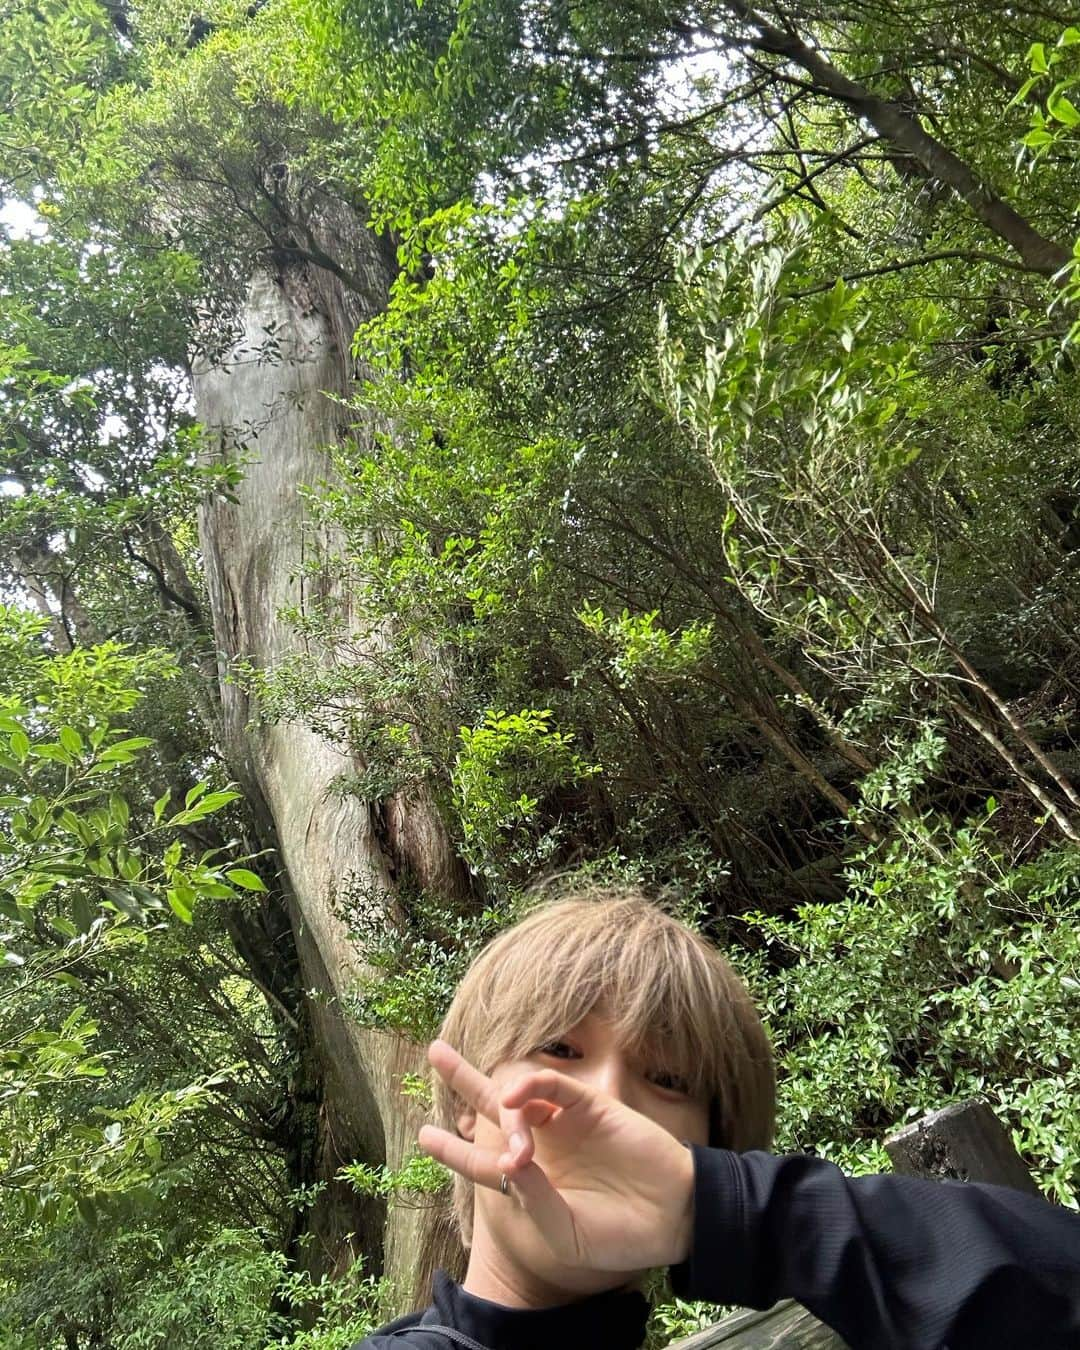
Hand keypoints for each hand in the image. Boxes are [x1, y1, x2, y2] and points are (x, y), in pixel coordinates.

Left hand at [418, 1039, 695, 1272]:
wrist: (672, 1219)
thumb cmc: (617, 1235)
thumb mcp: (564, 1232)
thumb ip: (532, 1198)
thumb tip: (507, 1161)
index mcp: (529, 1180)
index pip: (481, 1158)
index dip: (453, 1148)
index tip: (425, 1135)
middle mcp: (542, 1144)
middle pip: (491, 1105)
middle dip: (463, 1078)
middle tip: (436, 1050)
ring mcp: (564, 1122)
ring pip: (518, 1093)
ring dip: (504, 1109)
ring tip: (517, 1140)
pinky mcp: (590, 1105)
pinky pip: (553, 1085)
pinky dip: (531, 1084)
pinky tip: (515, 1096)